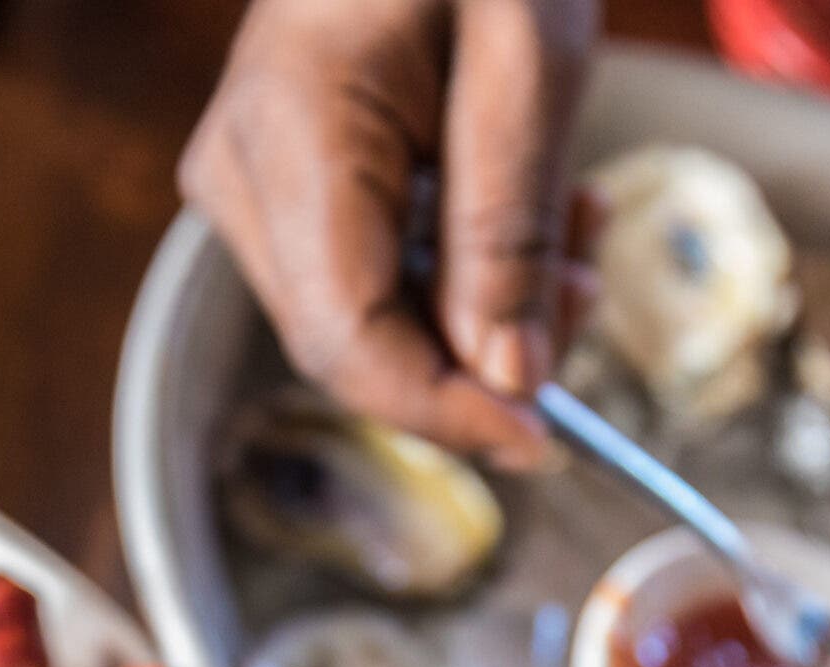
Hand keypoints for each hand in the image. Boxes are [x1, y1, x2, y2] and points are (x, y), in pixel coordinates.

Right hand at [182, 0, 596, 462]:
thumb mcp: (528, 67)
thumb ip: (511, 233)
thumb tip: (508, 379)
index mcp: (289, 139)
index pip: (350, 344)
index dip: (449, 412)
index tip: (547, 436)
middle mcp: (241, 173)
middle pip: (355, 344)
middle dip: (480, 356)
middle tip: (588, 294)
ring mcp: (248, 176)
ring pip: (366, 318)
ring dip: (482, 310)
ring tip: (577, 233)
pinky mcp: (279, 175)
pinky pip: (365, 268)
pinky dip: (457, 269)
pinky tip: (529, 217)